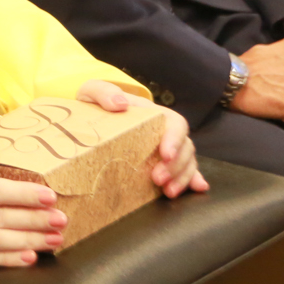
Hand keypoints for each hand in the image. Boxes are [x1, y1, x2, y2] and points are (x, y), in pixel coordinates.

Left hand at [76, 80, 206, 197]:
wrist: (86, 117)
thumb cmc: (96, 103)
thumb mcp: (93, 92)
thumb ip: (104, 93)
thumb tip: (119, 104)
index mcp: (151, 113)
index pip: (174, 123)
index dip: (174, 139)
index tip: (165, 154)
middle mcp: (163, 130)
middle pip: (184, 146)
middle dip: (175, 165)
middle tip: (158, 179)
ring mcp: (164, 148)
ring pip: (187, 161)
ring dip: (182, 177)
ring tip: (169, 191)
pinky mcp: (159, 163)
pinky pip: (182, 171)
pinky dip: (191, 180)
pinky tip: (197, 188)